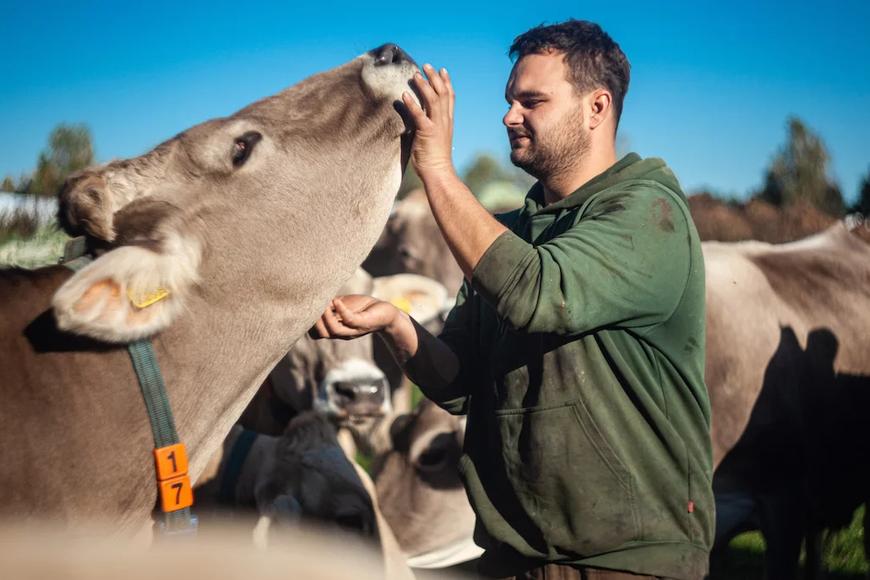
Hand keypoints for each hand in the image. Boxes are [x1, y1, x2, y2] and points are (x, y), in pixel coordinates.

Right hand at [310, 295, 398, 339]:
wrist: (386, 312)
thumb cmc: (363, 307)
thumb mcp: (341, 304)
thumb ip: (328, 304)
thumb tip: (316, 298)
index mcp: (335, 329)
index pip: (314, 333)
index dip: (308, 323)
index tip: (309, 308)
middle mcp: (342, 333)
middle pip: (320, 334)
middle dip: (314, 320)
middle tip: (316, 305)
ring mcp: (352, 330)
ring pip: (333, 331)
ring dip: (325, 317)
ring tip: (324, 303)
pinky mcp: (363, 323)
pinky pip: (349, 320)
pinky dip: (341, 310)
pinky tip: (337, 301)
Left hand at [402, 63, 455, 179]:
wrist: (438, 172)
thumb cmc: (434, 158)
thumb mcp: (434, 137)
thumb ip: (429, 125)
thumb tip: (420, 119)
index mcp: (447, 121)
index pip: (450, 97)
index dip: (446, 82)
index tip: (441, 70)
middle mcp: (444, 120)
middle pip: (442, 93)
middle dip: (435, 77)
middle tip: (426, 65)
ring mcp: (437, 125)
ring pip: (433, 99)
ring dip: (424, 86)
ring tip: (415, 75)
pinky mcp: (427, 132)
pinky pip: (420, 115)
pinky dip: (412, 104)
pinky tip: (404, 95)